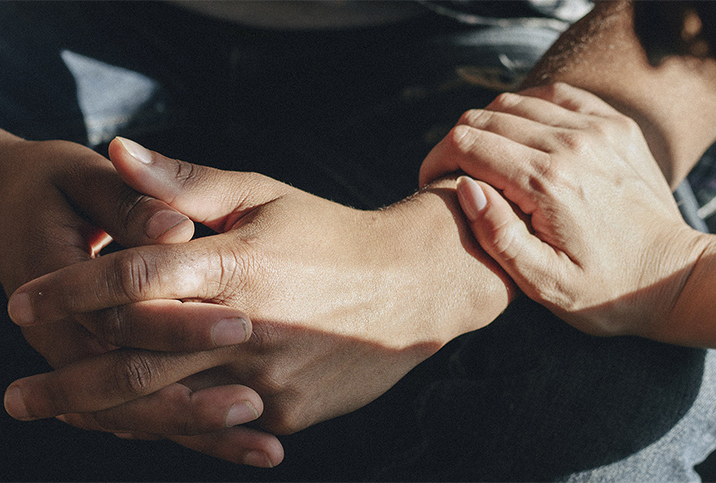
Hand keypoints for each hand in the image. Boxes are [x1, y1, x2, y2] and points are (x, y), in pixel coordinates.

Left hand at [5, 138, 511, 441]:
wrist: (411, 287)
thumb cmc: (332, 234)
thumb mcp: (265, 195)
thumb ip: (188, 183)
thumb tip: (120, 150)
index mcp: (238, 263)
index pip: (135, 278)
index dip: (71, 289)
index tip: (23, 302)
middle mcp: (248, 326)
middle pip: (137, 361)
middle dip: (69, 381)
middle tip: (18, 396)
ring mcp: (268, 377)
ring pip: (169, 406)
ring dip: (107, 415)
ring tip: (63, 416)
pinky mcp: (287, 411)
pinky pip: (215, 425)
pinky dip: (172, 426)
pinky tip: (136, 426)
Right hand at [419, 83, 703, 339]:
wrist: (672, 277)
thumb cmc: (605, 291)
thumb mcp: (543, 282)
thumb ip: (498, 235)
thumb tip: (465, 187)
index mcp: (546, 182)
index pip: (467, 144)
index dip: (437, 159)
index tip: (431, 182)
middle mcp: (571, 144)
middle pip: (486, 116)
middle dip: (457, 142)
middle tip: (453, 174)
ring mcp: (597, 128)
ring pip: (516, 102)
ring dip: (489, 126)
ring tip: (485, 160)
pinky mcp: (614, 125)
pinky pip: (556, 96)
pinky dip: (528, 109)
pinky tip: (521, 137)